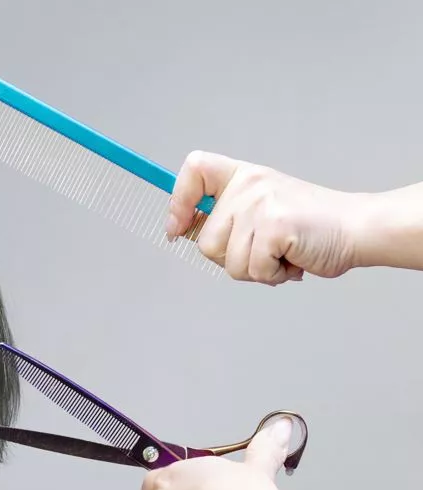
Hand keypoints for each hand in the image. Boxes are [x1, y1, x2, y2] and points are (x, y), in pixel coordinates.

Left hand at [165, 151, 370, 283]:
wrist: (356, 230)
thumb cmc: (308, 229)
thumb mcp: (261, 211)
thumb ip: (226, 217)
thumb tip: (182, 230)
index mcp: (243, 176)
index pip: (195, 169)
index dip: (179, 201)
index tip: (178, 227)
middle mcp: (249, 185)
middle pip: (204, 241)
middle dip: (231, 258)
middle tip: (265, 249)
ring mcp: (261, 203)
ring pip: (226, 260)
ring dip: (254, 269)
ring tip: (281, 253)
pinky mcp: (274, 225)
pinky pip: (252, 269)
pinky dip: (272, 275)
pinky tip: (292, 259)